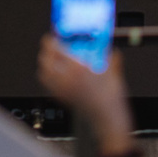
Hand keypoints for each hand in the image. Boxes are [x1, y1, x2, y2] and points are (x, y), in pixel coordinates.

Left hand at [36, 37, 133, 152]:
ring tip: (49, 60)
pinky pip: (48, 85)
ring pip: (43, 73)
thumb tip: (113, 53)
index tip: (51, 36)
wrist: (108, 119)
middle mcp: (66, 78)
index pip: (55, 50)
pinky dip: (47, 78)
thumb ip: (112, 60)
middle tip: (49, 47)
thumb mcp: (114, 73)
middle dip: (45, 51)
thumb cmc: (111, 99)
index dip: (50, 41)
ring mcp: (62, 90)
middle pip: (45, 61)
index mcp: (77, 68)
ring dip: (44, 64)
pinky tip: (54, 77)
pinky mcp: (63, 99)